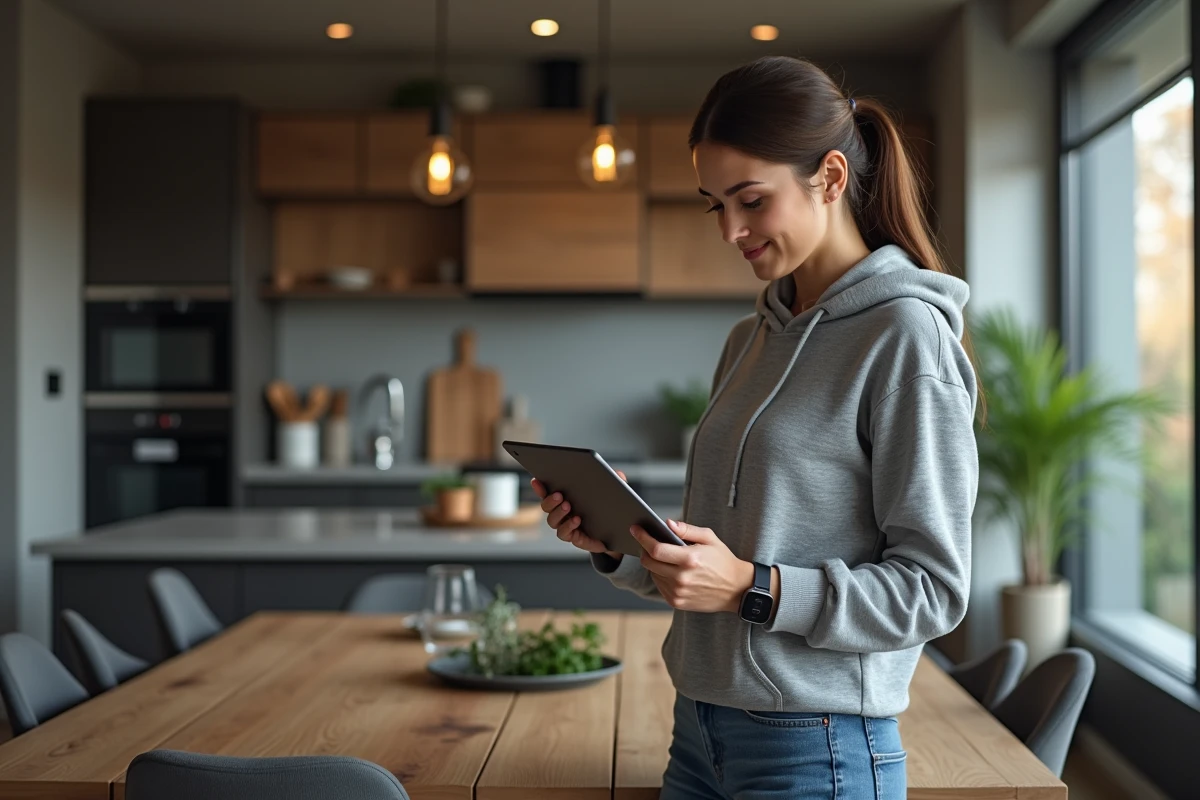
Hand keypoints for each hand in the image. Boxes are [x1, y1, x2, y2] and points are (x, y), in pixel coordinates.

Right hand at [531, 474, 624, 560]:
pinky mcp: (575, 538)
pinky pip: (566, 534)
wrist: (618, 533)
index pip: (548, 492)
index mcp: (565, 499)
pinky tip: (576, 519)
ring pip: (553, 521)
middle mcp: (561, 514)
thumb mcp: (613, 493)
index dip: (540, 487)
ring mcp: (567, 527)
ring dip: (558, 513)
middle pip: (546, 507)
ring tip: (567, 505)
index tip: (537, 480)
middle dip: (550, 500)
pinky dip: (569, 526)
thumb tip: (618, 474)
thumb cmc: (609, 508)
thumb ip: (614, 482)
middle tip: (559, 494)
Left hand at [630, 520, 753, 613]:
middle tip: (648, 542)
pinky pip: (659, 585)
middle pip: (649, 562)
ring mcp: (678, 592)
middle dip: (645, 550)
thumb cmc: (723, 561)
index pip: (656, 549)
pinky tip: (671, 571)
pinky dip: (661, 576)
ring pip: (653, 573)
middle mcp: (682, 578)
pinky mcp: (677, 602)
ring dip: (654, 564)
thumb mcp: (710, 538)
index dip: (642, 537)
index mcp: (690, 559)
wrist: (737, 589)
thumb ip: (687, 529)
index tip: (635, 529)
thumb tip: (667, 524)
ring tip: (666, 557)